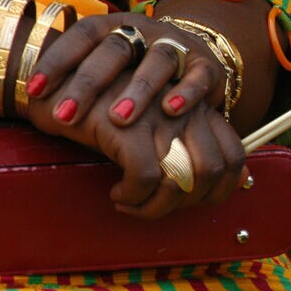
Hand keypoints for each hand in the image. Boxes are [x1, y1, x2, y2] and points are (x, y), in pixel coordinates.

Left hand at [27, 12, 225, 126]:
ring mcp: (177, 45)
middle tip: (66, 115)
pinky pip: (197, 76)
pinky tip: (171, 112)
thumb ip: (77, 78)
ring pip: (157, 61)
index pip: (81, 35)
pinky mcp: (206, 65)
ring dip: (137, 90)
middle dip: (89, 83)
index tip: (32, 90)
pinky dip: (186, 93)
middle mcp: (145, 30)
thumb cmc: (135, 72)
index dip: (56, 60)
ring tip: (118, 119)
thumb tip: (26, 102)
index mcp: (113, 26)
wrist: (193, 58)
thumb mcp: (107, 68)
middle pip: (115, 49)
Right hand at [29, 75, 246, 217]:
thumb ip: (186, 149)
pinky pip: (146, 177)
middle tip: (156, 207)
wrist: (57, 84)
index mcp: (199, 110)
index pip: (234, 156)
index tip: (195, 204)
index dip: (221, 190)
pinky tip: (118, 194)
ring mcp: (159, 116)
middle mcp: (186, 110)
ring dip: (155, 206)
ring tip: (132, 204)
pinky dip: (133, 197)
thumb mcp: (153, 129)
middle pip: (212, 171)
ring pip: (181, 178)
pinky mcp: (129, 125)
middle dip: (187, 203)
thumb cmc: (106, 112)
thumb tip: (222, 185)